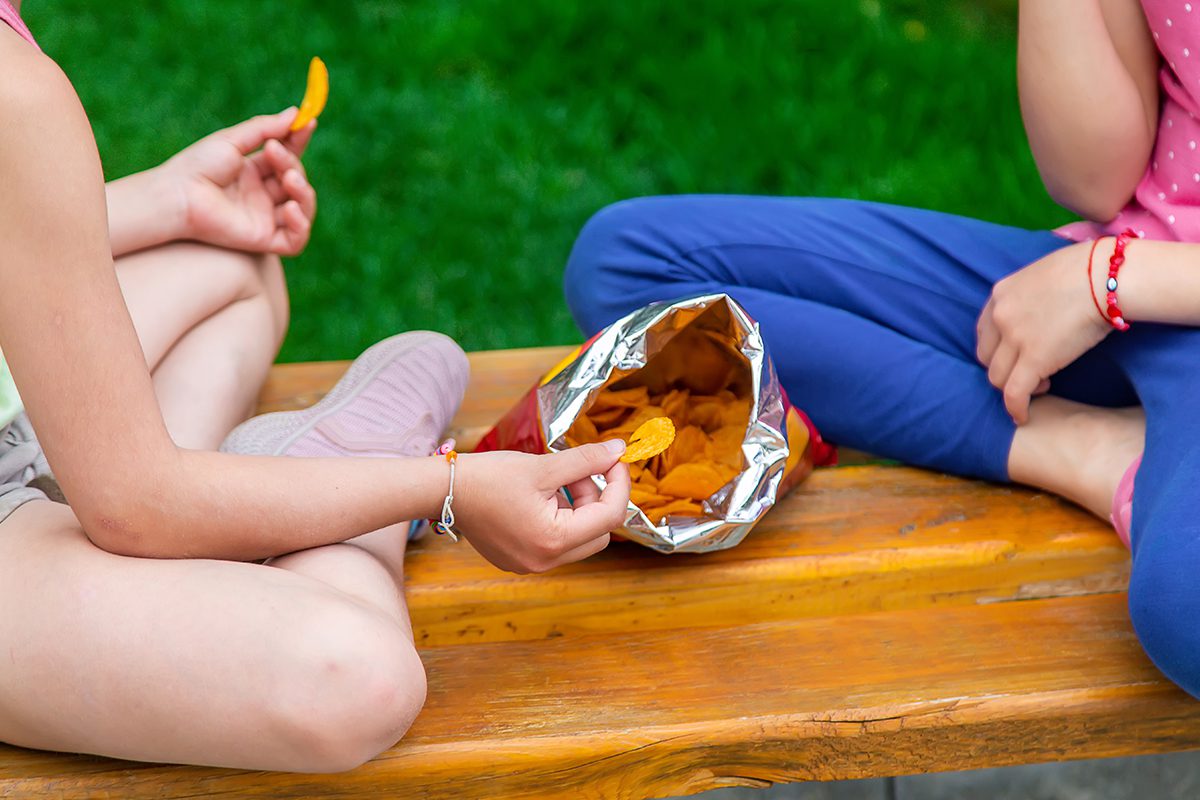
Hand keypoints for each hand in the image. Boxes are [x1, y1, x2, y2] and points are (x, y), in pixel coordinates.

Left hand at [162, 108, 317, 255]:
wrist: (178, 195)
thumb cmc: (198, 166)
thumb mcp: (232, 140)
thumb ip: (265, 128)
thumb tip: (295, 114)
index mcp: (253, 173)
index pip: (288, 157)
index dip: (299, 140)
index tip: (307, 122)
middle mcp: (262, 196)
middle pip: (296, 179)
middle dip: (292, 163)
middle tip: (274, 152)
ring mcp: (265, 219)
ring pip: (303, 208)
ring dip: (303, 191)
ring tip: (289, 179)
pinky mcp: (264, 240)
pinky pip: (295, 240)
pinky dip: (301, 225)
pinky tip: (291, 208)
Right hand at [452, 441, 631, 573]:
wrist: (443, 491)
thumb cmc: (488, 477)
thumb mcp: (543, 465)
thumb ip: (586, 460)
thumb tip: (619, 450)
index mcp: (553, 541)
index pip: (609, 517)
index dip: (619, 484)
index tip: (614, 460)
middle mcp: (544, 562)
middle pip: (598, 532)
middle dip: (595, 497)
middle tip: (574, 472)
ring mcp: (531, 564)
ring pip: (578, 537)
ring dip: (576, 506)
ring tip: (551, 482)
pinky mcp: (520, 559)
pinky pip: (556, 541)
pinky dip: (558, 517)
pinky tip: (537, 497)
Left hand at [976, 240, 1111, 423]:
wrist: (1106, 276)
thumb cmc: (1086, 271)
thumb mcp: (1042, 275)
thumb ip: (1029, 296)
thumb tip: (1038, 312)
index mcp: (999, 294)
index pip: (984, 332)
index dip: (997, 349)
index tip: (1012, 356)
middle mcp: (1000, 316)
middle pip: (986, 356)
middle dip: (1003, 368)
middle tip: (1027, 372)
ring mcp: (1015, 338)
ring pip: (997, 378)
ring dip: (1014, 387)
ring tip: (1040, 385)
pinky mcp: (1035, 359)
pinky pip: (1014, 393)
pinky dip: (1016, 408)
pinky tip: (1023, 416)